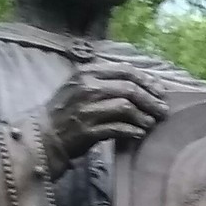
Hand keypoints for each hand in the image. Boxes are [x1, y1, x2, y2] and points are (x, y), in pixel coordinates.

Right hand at [37, 61, 167, 169]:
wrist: (43, 135)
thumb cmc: (66, 111)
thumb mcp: (80, 86)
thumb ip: (105, 81)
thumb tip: (140, 83)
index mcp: (87, 73)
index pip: (126, 70)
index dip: (147, 80)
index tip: (160, 91)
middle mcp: (87, 88)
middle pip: (130, 88)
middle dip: (151, 99)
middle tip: (163, 110)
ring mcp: (87, 109)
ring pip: (127, 107)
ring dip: (144, 116)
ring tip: (152, 122)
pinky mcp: (89, 130)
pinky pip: (119, 128)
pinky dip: (133, 131)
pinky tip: (140, 133)